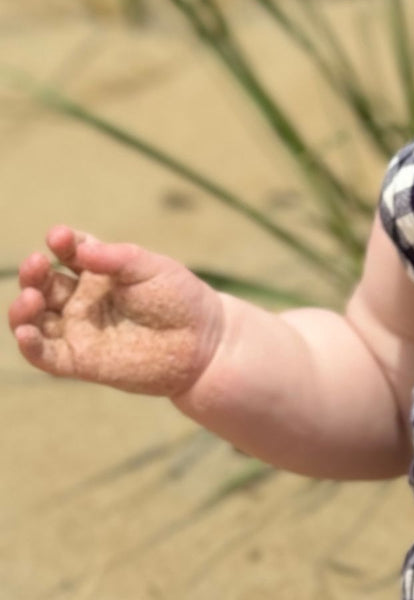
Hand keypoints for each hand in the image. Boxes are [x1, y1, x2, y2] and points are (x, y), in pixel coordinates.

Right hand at [7, 225, 224, 398]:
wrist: (203, 343)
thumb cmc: (179, 299)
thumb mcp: (152, 268)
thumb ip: (116, 258)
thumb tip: (80, 249)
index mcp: (99, 272)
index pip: (68, 252)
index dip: (60, 243)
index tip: (59, 237)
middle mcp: (83, 300)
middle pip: (44, 284)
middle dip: (34, 273)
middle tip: (37, 264)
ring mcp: (80, 330)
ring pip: (36, 320)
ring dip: (23, 309)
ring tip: (31, 298)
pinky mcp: (82, 361)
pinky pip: (46, 355)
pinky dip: (30, 346)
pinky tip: (25, 333)